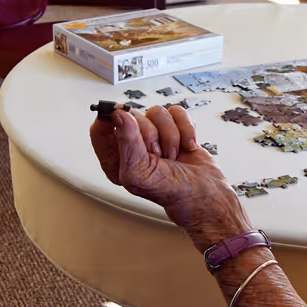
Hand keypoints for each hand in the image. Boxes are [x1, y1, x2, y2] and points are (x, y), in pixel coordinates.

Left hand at [89, 104, 248, 249]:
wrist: (205, 194)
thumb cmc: (173, 194)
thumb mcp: (140, 173)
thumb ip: (126, 144)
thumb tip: (118, 116)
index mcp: (116, 159)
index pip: (101, 129)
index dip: (111, 119)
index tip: (123, 117)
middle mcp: (132, 146)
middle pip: (133, 115)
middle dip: (151, 135)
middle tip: (158, 155)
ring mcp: (154, 135)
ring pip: (157, 112)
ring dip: (171, 135)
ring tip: (173, 154)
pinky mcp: (174, 128)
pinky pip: (177, 112)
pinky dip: (186, 129)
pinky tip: (185, 147)